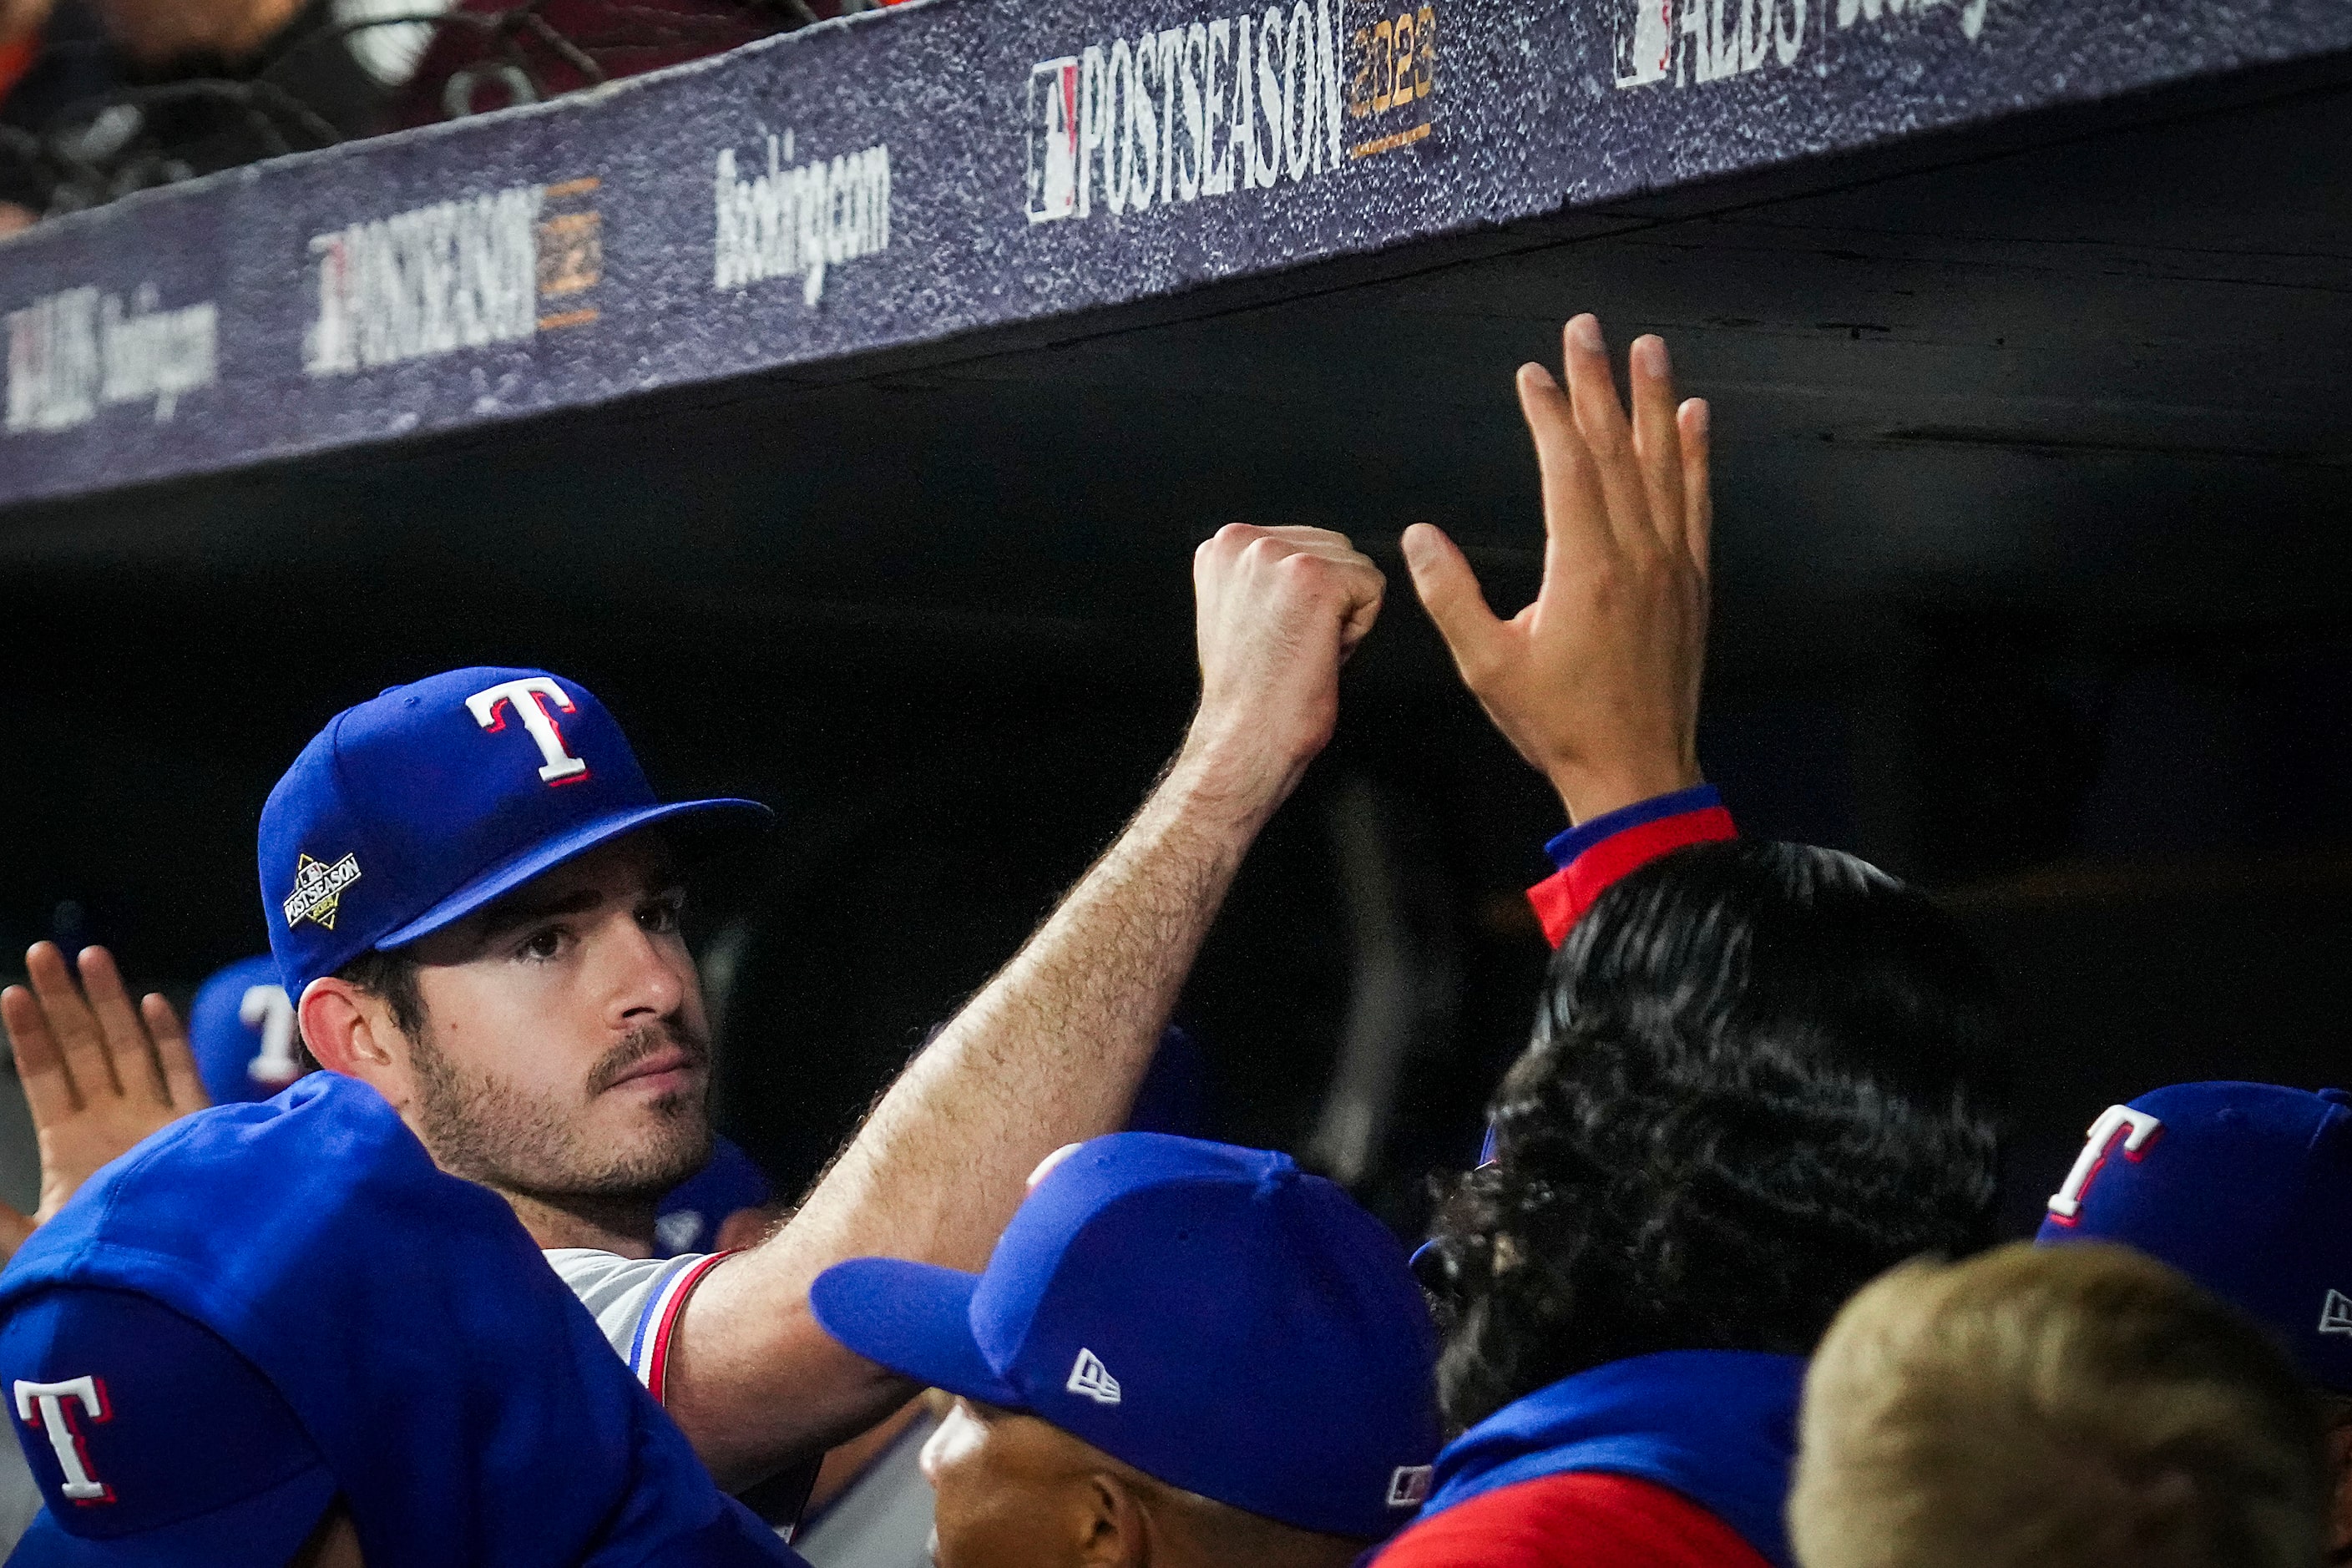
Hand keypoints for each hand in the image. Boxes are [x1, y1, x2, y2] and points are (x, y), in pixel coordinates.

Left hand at [0, 943, 207, 1258]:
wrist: (168, 1292)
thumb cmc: (101, 1271)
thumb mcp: (28, 1242)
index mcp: (71, 1143)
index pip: (44, 1074)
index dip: (27, 1034)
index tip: (11, 995)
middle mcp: (113, 1121)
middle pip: (83, 1047)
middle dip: (63, 999)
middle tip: (43, 952)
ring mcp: (156, 1121)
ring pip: (129, 1047)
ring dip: (108, 1002)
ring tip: (88, 956)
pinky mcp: (196, 1130)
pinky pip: (181, 1074)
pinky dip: (168, 1038)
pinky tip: (152, 1003)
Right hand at [1181, 524, 1385, 804]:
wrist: (1245, 736)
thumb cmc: (1252, 692)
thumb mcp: (1242, 608)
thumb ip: (1267, 572)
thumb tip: (1312, 553)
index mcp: (1224, 544)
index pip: (1306, 545)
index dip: (1305, 598)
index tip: (1274, 634)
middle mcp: (1244, 541)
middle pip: (1335, 550)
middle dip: (1327, 601)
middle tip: (1290, 646)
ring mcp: (1279, 555)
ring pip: (1356, 568)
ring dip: (1342, 614)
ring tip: (1301, 648)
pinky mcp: (1315, 577)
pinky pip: (1373, 588)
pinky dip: (1358, 629)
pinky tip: (1318, 651)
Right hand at [1403, 315, 1710, 823]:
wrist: (1637, 773)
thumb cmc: (1557, 724)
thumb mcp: (1487, 665)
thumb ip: (1450, 595)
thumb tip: (1418, 536)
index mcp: (1584, 568)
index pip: (1566, 467)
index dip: (1548, 413)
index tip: (1530, 372)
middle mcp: (1636, 554)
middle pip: (1617, 449)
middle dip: (1599, 384)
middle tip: (1587, 328)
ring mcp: (1672, 565)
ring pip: (1664, 464)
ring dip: (1655, 401)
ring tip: (1649, 348)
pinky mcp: (1692, 583)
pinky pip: (1697, 502)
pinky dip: (1696, 456)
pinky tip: (1696, 418)